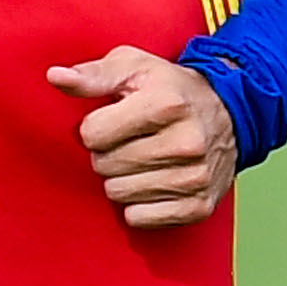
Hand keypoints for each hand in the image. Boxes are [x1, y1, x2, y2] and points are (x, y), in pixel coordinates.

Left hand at [51, 47, 238, 229]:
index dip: (95, 127)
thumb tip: (55, 77)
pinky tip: (152, 182)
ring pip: (119, 194)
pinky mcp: (200, 206)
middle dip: (108, 154)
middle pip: (104, 166)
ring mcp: (196, 177)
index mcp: (166, 104)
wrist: (231, 113)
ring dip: (121, 179)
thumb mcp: (133, 67)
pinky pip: (140, 218)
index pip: (93, 135)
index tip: (114, 120)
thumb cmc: (170, 88)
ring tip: (141, 159)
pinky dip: (138, 204)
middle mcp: (185, 142)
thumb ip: (92, 74)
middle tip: (128, 141)